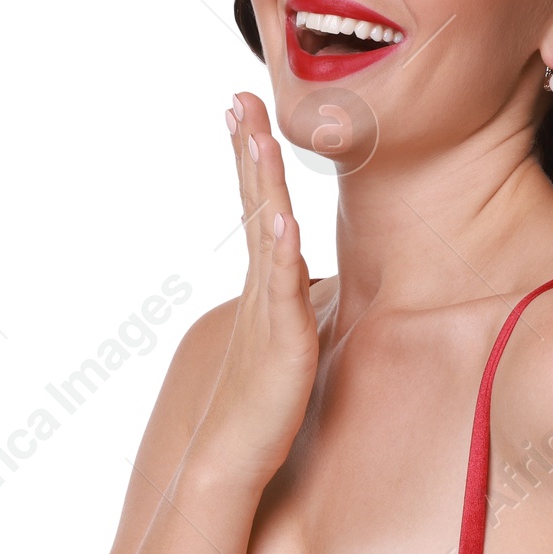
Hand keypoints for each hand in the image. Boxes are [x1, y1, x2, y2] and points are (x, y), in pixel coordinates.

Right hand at [198, 91, 320, 486]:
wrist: (233, 458)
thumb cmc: (265, 406)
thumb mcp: (292, 340)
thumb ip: (300, 304)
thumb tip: (319, 278)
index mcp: (265, 285)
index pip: (260, 208)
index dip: (253, 160)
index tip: (246, 112)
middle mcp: (261, 288)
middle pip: (255, 205)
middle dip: (247, 148)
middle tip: (239, 95)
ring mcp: (267, 311)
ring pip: (265, 235)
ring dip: (261, 184)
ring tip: (256, 136)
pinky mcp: (281, 341)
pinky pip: (280, 290)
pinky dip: (280, 252)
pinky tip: (282, 220)